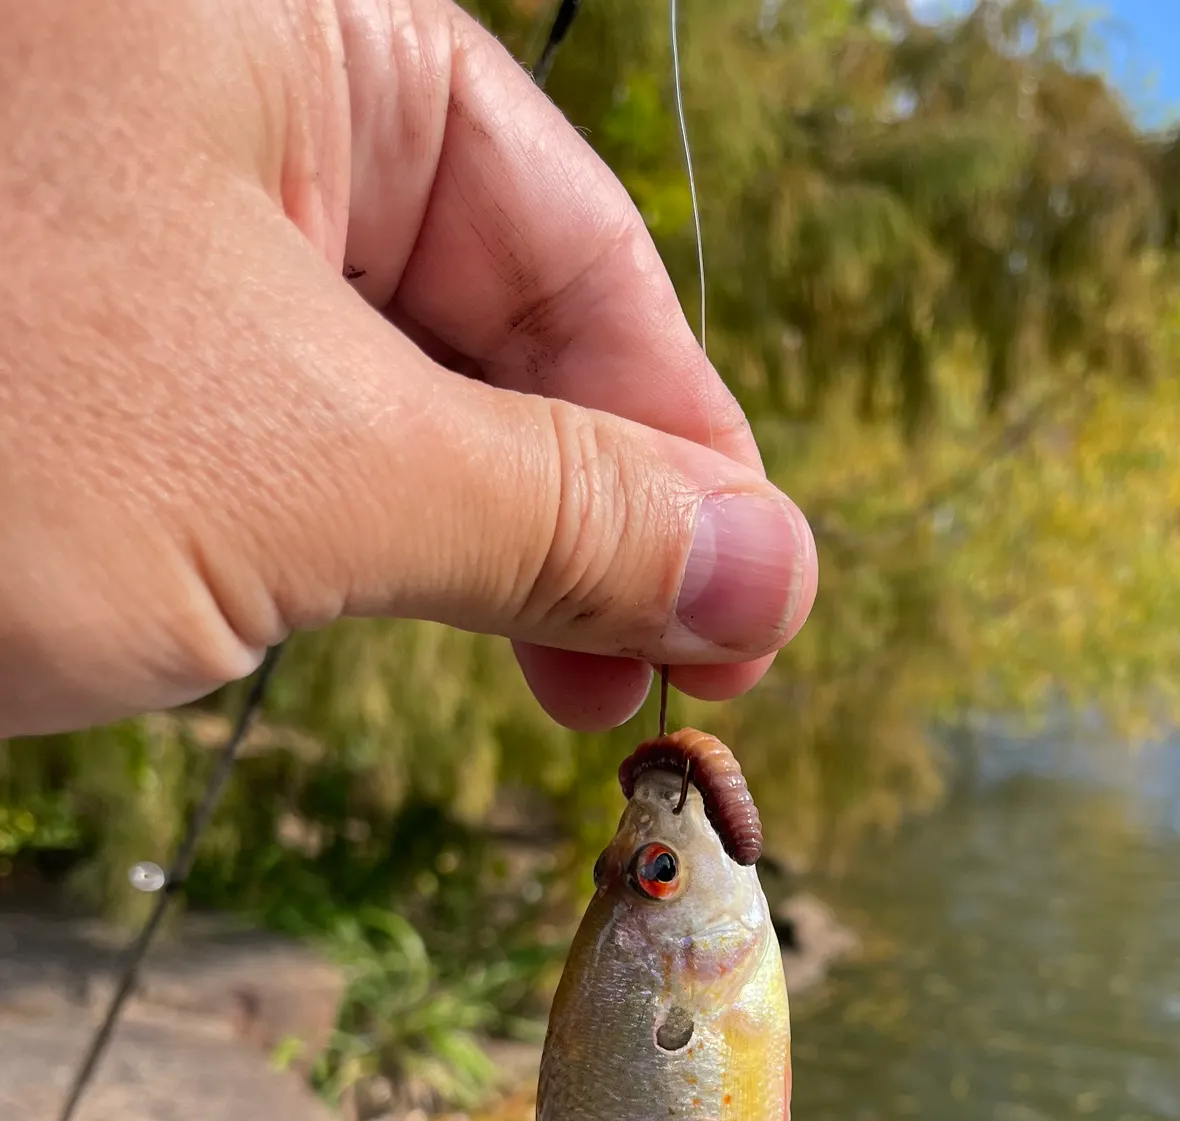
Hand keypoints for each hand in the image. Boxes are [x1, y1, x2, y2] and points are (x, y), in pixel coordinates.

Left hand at [0, 0, 816, 738]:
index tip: (757, 603)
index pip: (576, 246)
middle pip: (502, 324)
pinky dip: (373, 554)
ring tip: (560, 686)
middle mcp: (228, 97)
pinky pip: (296, 445)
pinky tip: (404, 625)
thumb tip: (774, 563)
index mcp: (291, 25)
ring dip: (496, 557)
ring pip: (405, 402)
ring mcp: (151, 229)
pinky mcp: (95, 353)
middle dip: (596, 519)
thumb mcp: (299, 468)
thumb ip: (561, 514)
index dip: (688, 443)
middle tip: (666, 682)